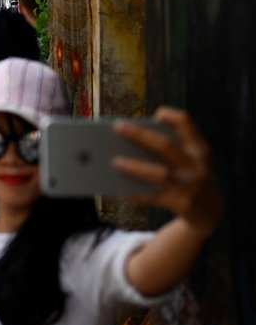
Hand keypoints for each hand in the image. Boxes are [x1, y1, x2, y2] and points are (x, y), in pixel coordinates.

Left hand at [112, 107, 221, 237]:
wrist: (210, 210)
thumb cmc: (188, 174)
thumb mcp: (188, 157)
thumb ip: (167, 146)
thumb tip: (127, 142)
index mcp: (198, 148)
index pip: (187, 124)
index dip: (171, 116)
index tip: (155, 114)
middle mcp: (196, 165)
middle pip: (166, 146)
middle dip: (140, 135)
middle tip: (118, 127)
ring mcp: (189, 186)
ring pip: (159, 174)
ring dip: (135, 167)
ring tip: (114, 162)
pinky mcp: (180, 204)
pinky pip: (153, 197)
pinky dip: (135, 193)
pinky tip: (117, 189)